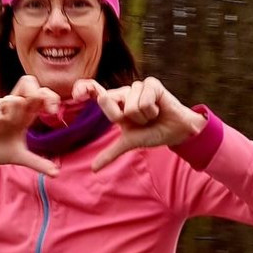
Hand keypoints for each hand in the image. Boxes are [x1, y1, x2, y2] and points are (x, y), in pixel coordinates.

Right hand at [0, 76, 60, 175]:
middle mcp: (13, 106)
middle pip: (28, 81)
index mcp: (25, 114)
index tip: (53, 112)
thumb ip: (37, 162)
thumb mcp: (19, 157)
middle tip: (35, 112)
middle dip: (35, 93)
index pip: (41, 94)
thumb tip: (56, 173)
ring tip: (3, 129)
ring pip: (14, 100)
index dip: (50, 98)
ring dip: (12, 117)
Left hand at [72, 77, 206, 171]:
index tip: (76, 94)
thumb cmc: (152, 133)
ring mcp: (137, 86)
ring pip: (130, 106)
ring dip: (144, 116)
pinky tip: (159, 108)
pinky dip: (153, 110)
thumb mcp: (129, 142)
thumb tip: (94, 169)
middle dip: (126, 118)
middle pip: (107, 101)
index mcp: (115, 103)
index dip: (84, 88)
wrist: (176, 132)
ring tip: (152, 115)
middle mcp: (124, 92)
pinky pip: (144, 100)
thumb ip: (111, 153)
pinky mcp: (151, 83)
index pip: (96, 94)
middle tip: (140, 120)